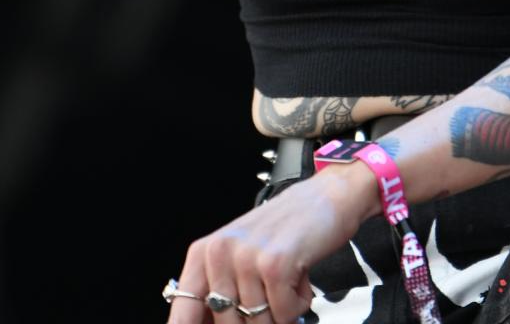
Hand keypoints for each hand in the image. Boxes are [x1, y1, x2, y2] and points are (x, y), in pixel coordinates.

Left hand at [164, 162, 375, 323]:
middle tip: (272, 296)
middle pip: (228, 323)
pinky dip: (298, 304)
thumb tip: (212, 323)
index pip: (183, 312)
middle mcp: (219, 253)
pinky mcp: (274, 264)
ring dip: (281, 311)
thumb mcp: (241, 255)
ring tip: (287, 281)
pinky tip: (300, 278)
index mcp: (203, 253)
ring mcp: (245, 257)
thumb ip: (220, 290)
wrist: (326, 197)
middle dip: (255, 320)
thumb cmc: (285, 229)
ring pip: (259, 322)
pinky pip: (283, 313)